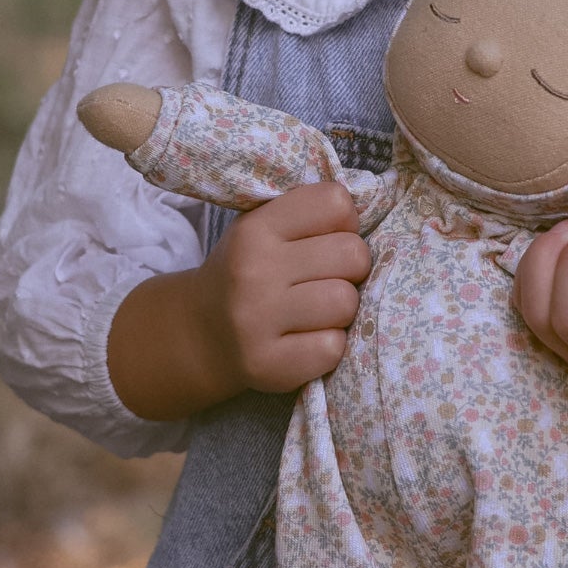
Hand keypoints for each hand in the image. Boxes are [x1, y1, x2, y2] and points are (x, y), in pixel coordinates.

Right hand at [107, 181, 372, 418]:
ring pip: (346, 303)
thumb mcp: (263, 228)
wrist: (200, 333)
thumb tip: (366, 211)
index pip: (337, 203)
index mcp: (256, 228)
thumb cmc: (247, 272)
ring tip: (316, 311)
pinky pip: (333, 348)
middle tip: (326, 280)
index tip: (326, 239)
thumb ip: (307, 214)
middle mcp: (253, 271)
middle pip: (353, 255)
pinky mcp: (268, 365)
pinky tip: (306, 339)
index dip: (343, 223)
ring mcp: (257, 322)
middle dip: (349, 269)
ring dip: (340, 310)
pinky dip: (328, 345)